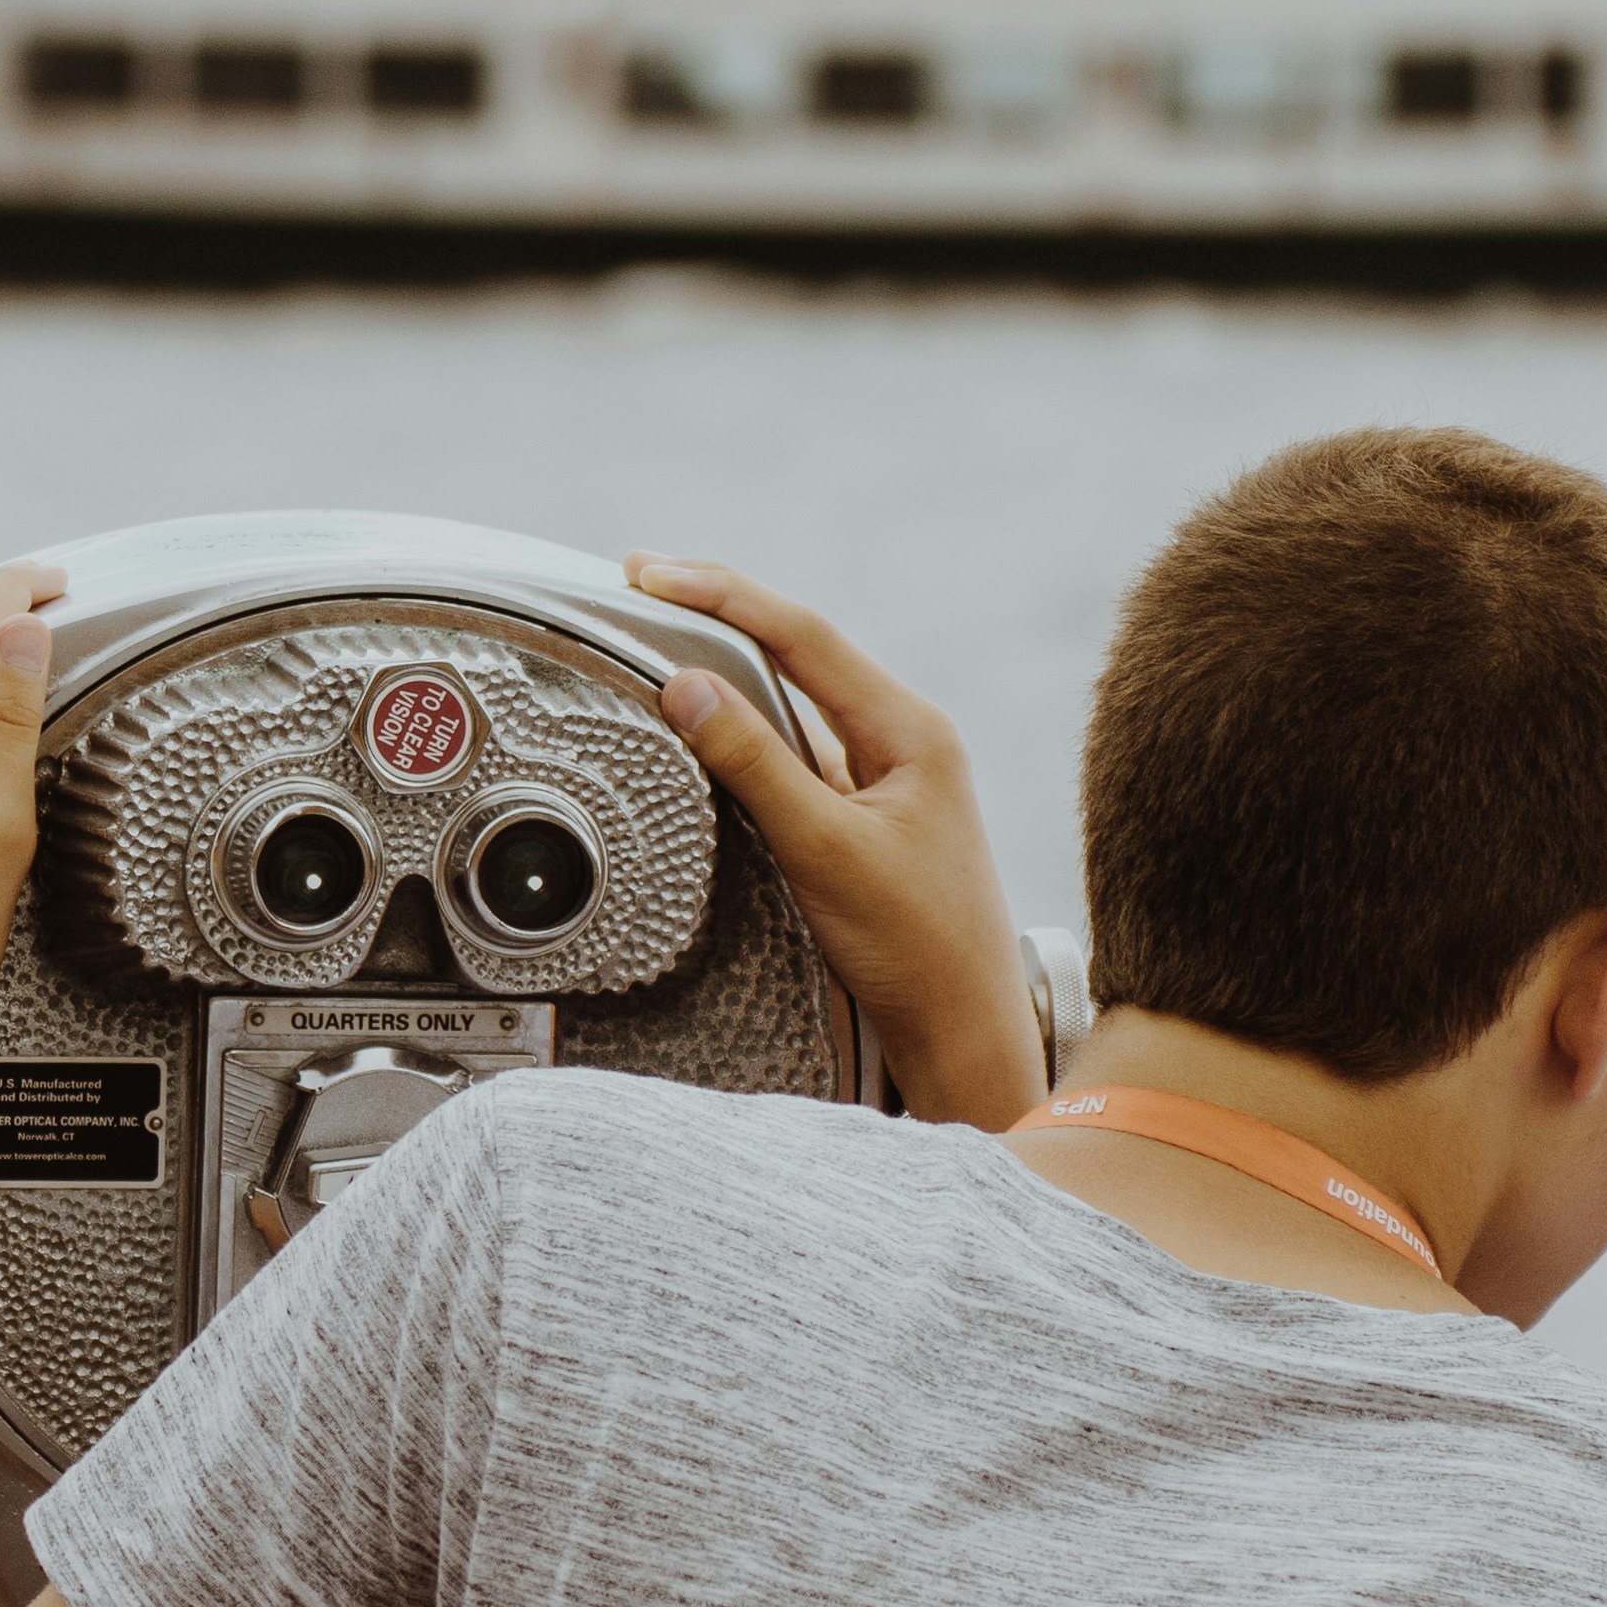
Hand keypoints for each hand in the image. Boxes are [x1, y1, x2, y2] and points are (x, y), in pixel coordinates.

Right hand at [624, 556, 1046, 1129]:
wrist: (965, 1030)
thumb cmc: (916, 948)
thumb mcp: (823, 849)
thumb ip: (754, 764)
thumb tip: (686, 688)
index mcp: (910, 729)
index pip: (803, 635)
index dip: (722, 596)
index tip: (651, 576)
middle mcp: (904, 738)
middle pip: (800, 652)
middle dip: (720, 613)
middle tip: (642, 583)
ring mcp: (887, 777)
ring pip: (797, 700)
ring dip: (732, 667)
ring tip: (660, 636)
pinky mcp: (868, 815)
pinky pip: (798, 750)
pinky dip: (747, 729)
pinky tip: (707, 728)